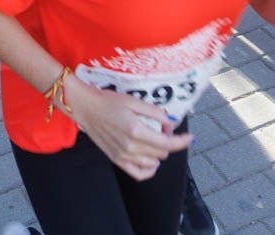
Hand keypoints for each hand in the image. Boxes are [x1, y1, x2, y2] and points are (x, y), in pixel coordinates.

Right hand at [65, 78, 192, 180]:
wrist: (84, 107)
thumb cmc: (108, 101)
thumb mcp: (134, 101)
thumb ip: (155, 112)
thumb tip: (171, 122)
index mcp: (136, 131)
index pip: (168, 144)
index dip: (182, 141)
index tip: (190, 137)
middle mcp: (130, 147)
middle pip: (162, 153)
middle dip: (168, 141)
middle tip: (161, 127)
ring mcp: (123, 156)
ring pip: (154, 163)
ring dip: (159, 153)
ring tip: (153, 139)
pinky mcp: (117, 160)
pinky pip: (139, 173)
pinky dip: (149, 169)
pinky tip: (150, 159)